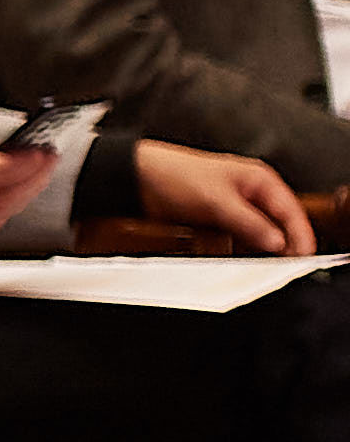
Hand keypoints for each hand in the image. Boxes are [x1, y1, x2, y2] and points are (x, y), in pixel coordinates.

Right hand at [0, 100, 64, 252]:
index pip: (10, 168)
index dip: (34, 157)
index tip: (45, 146)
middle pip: (15, 192)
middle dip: (36, 175)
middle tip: (47, 160)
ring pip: (5, 212)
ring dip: (22, 194)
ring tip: (30, 177)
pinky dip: (1, 212)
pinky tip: (1, 200)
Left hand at [131, 137, 313, 250]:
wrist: (137, 179)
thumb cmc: (176, 175)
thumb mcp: (217, 201)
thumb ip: (249, 223)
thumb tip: (278, 242)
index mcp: (259, 181)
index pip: (290, 211)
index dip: (300, 234)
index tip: (303, 256)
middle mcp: (250, 195)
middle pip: (275, 226)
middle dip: (278, 245)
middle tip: (282, 266)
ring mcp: (233, 209)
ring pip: (254, 236)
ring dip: (253, 249)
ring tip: (257, 264)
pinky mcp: (216, 222)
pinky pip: (232, 241)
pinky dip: (231, 249)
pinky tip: (230, 256)